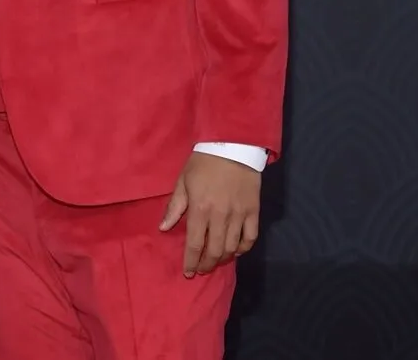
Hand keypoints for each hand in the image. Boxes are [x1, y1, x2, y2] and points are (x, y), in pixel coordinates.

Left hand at [159, 151, 259, 277]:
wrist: (232, 146)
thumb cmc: (203, 163)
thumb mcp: (183, 181)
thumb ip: (174, 207)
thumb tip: (163, 229)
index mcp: (199, 209)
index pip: (194, 244)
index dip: (190, 261)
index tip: (188, 272)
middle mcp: (220, 216)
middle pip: (214, 251)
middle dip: (206, 265)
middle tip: (201, 269)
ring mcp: (239, 215)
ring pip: (232, 248)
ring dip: (223, 259)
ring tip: (215, 261)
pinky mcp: (254, 211)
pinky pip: (250, 238)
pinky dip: (243, 248)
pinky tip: (235, 250)